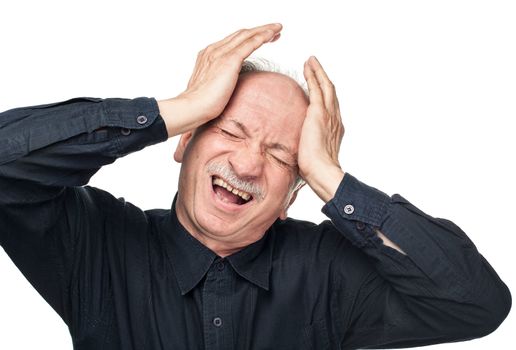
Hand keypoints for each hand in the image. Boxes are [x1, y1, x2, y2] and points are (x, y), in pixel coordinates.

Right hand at [158, 23, 281, 136]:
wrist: (192, 108)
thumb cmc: (199, 106)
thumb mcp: (209, 89)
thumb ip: (217, 84)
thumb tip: (224, 91)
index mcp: (208, 56)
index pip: (231, 42)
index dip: (247, 38)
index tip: (260, 39)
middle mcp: (214, 50)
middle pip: (240, 34)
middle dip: (258, 31)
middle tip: (274, 31)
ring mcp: (221, 53)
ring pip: (247, 35)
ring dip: (264, 30)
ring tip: (278, 29)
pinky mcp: (230, 60)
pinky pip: (250, 43)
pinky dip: (263, 36)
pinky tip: (273, 34)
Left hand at [298, 56, 344, 201]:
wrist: (322, 172)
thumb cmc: (316, 170)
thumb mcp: (313, 155)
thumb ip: (309, 147)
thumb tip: (300, 150)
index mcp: (334, 128)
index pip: (330, 106)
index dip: (325, 93)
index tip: (318, 85)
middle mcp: (335, 118)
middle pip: (331, 91)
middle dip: (322, 77)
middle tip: (314, 64)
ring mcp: (329, 114)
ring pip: (325, 86)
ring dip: (318, 72)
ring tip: (310, 61)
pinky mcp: (319, 113)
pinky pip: (317, 88)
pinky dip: (313, 75)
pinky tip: (307, 66)